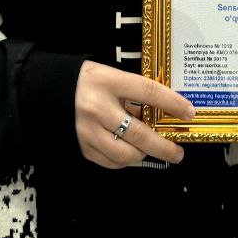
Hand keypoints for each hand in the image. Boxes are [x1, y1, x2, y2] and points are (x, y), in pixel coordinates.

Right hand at [75, 61, 193, 169]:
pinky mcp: (82, 146)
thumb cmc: (87, 81)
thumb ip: (132, 93)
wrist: (49, 90)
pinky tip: (129, 153)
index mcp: (108, 81)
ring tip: (149, 150)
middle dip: (163, 146)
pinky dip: (124, 160)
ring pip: (125, 154)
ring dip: (143, 155)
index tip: (188, 112)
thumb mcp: (110, 76)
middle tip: (177, 152)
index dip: (172, 103)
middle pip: (139, 133)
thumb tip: (159, 113)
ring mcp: (88, 129)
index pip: (148, 91)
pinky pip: (110, 162)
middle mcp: (98, 107)